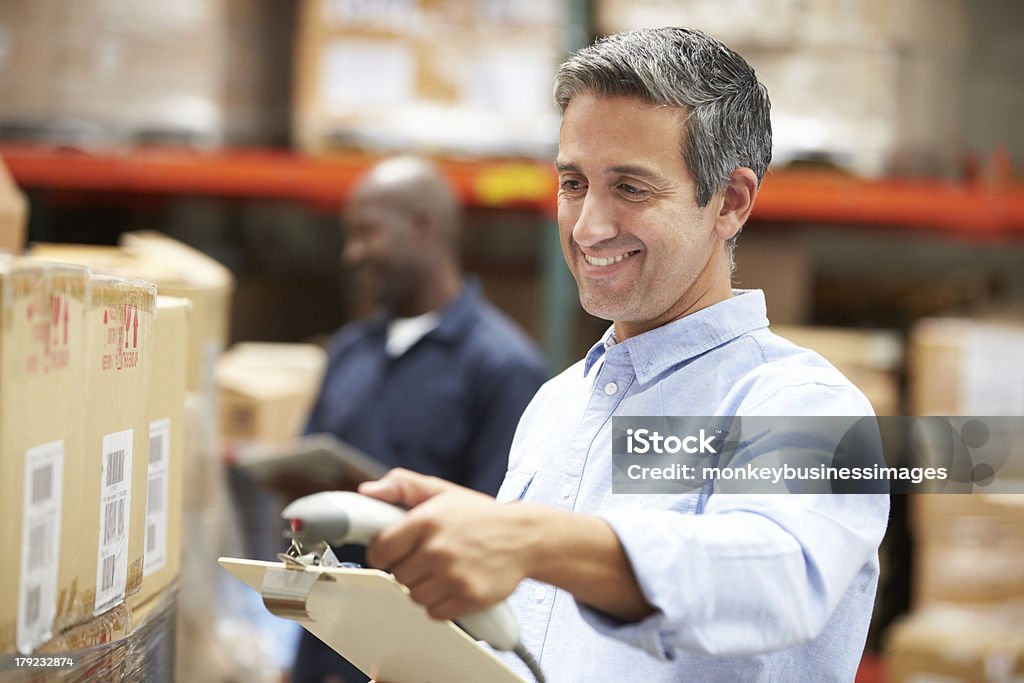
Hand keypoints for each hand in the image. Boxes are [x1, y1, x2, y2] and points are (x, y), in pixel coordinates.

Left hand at [358, 469, 538, 620]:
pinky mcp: (468, 597)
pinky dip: (442, 604)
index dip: (384, 553)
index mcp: (426, 520)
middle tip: (429, 558)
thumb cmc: (483, 516)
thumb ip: (403, 486)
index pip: (380, 550)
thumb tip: (369, 489)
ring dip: (425, 588)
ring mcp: (453, 575)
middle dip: (410, 568)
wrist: (526, 538)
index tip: (394, 552)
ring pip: (414, 596)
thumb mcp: (443, 492)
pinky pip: (435, 613)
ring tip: (444, 571)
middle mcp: (437, 549)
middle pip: (397, 575)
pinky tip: (455, 585)